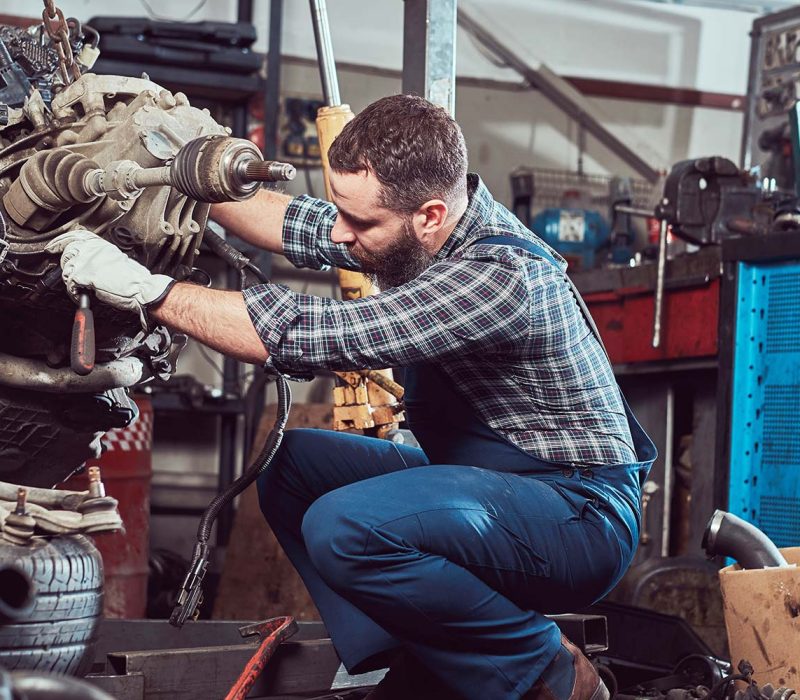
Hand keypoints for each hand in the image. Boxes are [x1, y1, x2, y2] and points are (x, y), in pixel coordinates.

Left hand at [45, 230, 174, 328]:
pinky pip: (70, 284)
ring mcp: (88, 261)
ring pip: (67, 269)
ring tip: (82, 290)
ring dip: (72, 282)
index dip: (61, 241)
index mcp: (103, 245)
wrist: (142, 289)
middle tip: (73, 278)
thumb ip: (101, 258)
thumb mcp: (118, 261)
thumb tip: (89, 263)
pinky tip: (83, 296)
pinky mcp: (84, 274)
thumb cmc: (135, 280)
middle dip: (67, 267)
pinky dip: (74, 293)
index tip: (53, 247)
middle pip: (67, 252)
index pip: (76, 236)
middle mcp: (94, 249)